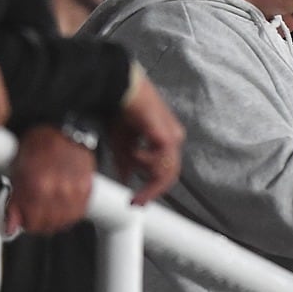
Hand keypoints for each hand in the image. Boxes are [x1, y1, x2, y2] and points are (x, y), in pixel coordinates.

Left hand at [5, 125, 95, 234]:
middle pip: (46, 226)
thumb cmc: (40, 146)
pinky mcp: (86, 190)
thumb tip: (10, 227)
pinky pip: (76, 214)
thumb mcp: (17, 171)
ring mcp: (74, 191)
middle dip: (37, 221)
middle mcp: (57, 190)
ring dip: (53, 219)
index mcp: (36, 185)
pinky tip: (61, 203)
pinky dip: (68, 213)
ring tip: (47, 205)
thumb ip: (13, 203)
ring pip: (62, 223)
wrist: (64, 130)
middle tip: (34, 210)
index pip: (30, 223)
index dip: (24, 221)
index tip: (23, 216)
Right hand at [111, 75, 185, 203]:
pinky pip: (160, 161)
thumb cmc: (120, 111)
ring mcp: (172, 136)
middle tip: (134, 201)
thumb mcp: (121, 144)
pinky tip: (133, 150)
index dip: (151, 190)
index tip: (135, 202)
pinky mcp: (167, 135)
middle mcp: (173, 138)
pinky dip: (144, 161)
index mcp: (165, 140)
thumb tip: (126, 180)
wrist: (119, 89)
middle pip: (168, 175)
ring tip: (128, 156)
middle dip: (150, 190)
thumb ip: (126, 164)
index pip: (164, 172)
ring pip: (165, 171)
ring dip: (143, 171)